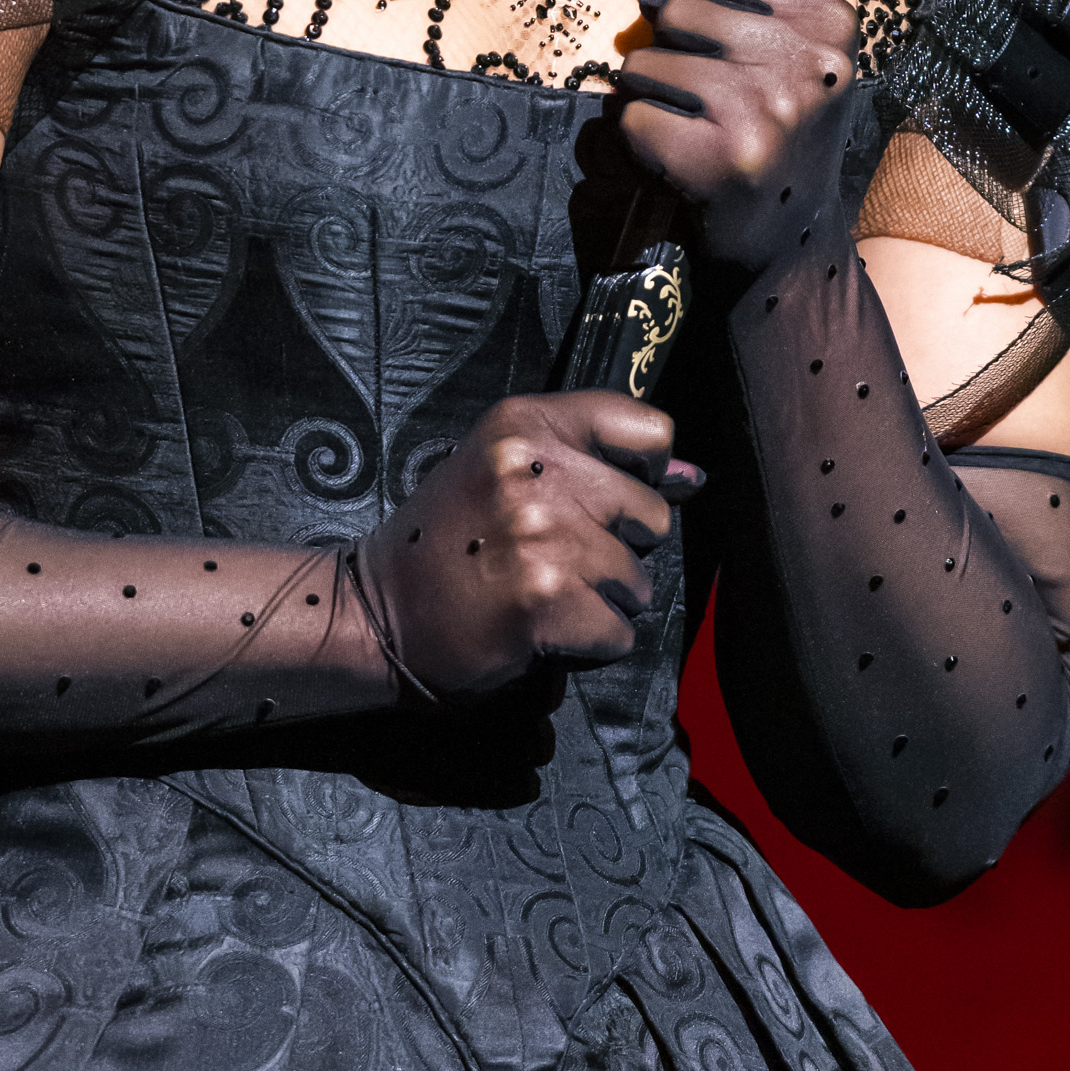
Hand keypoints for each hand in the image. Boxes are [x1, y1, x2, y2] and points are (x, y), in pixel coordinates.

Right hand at [357, 394, 693, 694]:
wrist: (374, 616)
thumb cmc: (444, 545)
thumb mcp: (504, 473)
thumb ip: (596, 462)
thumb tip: (695, 476)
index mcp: (523, 425)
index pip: (648, 429)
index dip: (647, 471)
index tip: (610, 500)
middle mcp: (535, 471)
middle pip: (652, 514)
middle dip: (617, 550)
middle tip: (553, 561)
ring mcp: (541, 535)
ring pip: (637, 580)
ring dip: (600, 602)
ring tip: (541, 596)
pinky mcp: (545, 599)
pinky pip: (618, 632)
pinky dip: (588, 645)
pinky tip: (541, 632)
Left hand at [611, 0, 859, 268]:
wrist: (792, 236)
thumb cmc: (780, 133)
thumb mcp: (794, 54)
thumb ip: (736, 1)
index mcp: (830, 23)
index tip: (702, 32)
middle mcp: (808, 63)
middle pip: (676, 11)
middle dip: (668, 48)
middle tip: (699, 94)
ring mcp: (768, 110)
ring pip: (646, 63)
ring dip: (649, 94)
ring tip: (689, 124)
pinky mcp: (726, 159)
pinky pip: (635, 117)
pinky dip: (639, 139)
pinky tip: (680, 157)